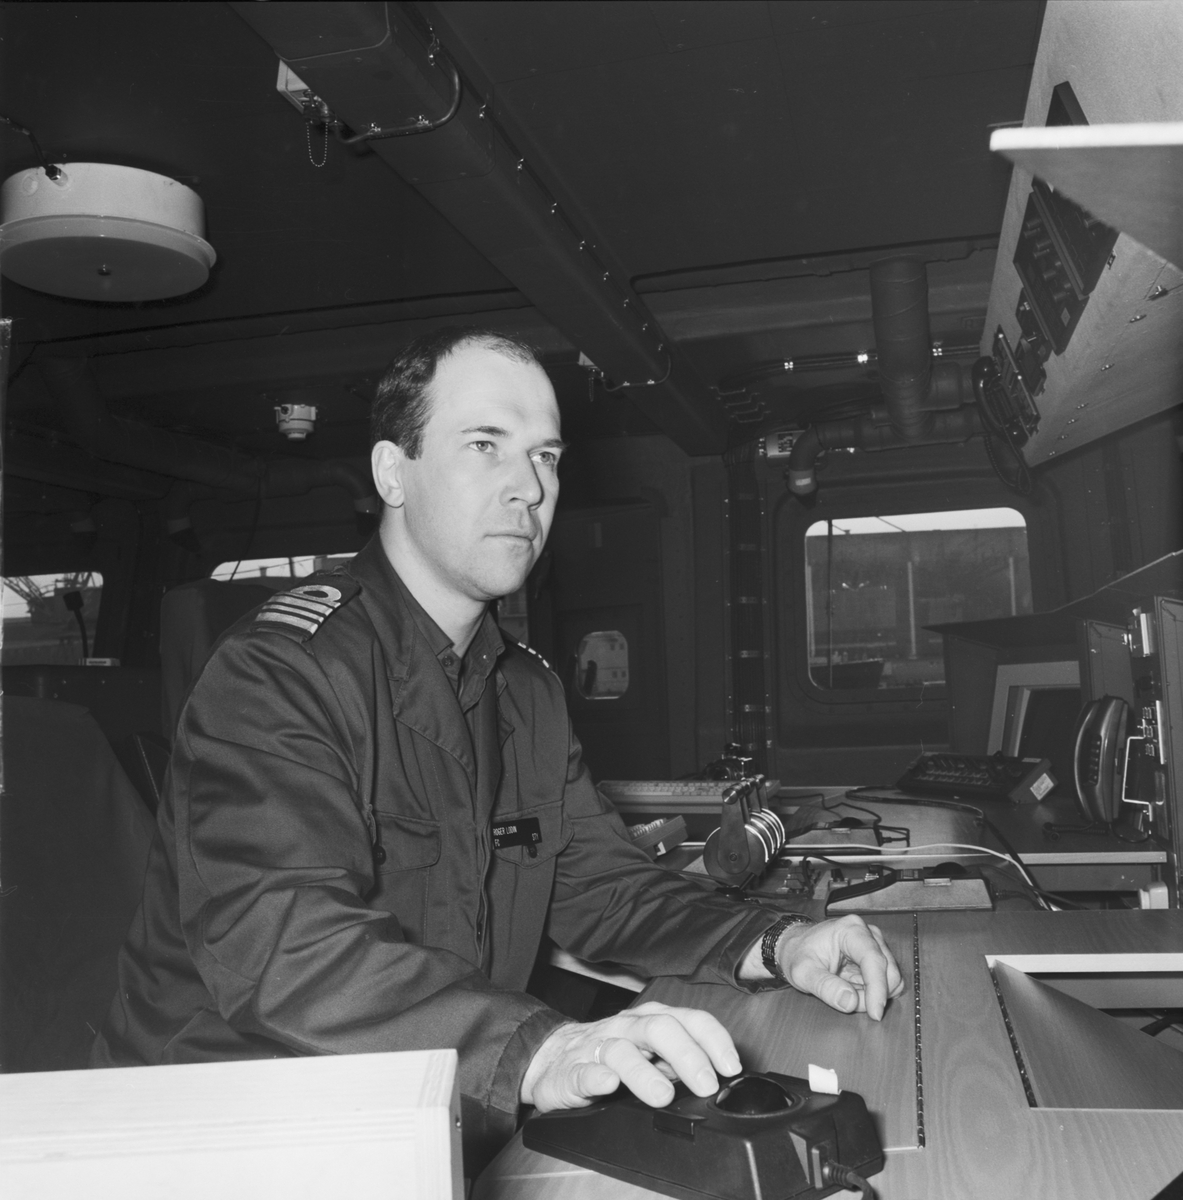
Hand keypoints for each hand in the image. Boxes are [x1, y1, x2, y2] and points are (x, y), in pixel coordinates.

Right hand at [520, 1001, 741, 1111]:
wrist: (553, 1058)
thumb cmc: (611, 1054)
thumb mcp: (652, 1052)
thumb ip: (682, 1060)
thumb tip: (723, 1076)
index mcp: (651, 1021)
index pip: (689, 1020)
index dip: (713, 1039)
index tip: (731, 1066)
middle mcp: (627, 1028)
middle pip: (659, 1029)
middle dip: (686, 1055)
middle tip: (705, 1084)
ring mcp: (598, 1047)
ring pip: (621, 1050)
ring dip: (644, 1072)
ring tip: (663, 1095)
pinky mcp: (571, 1071)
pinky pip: (582, 1071)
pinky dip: (595, 1077)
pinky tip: (606, 1085)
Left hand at [765, 915, 903, 1019]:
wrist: (796, 947)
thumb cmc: (797, 956)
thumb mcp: (802, 973)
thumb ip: (825, 987)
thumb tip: (851, 1002)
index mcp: (850, 930)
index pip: (874, 959)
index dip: (878, 988)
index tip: (875, 1014)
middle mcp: (868, 933)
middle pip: (888, 971)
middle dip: (872, 994)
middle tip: (846, 1000)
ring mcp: (875, 944)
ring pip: (891, 980)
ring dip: (872, 995)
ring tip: (844, 991)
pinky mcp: (877, 956)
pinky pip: (886, 982)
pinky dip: (873, 993)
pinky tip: (853, 989)